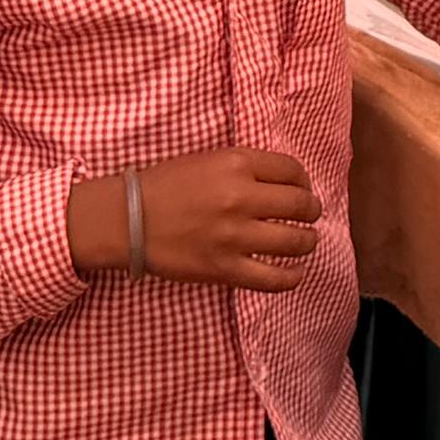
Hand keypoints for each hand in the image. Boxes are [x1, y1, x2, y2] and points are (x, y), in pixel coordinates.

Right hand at [68, 149, 319, 292]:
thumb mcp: (208, 160)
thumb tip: (283, 182)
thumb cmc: (165, 185)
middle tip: (310, 215)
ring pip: (295, 241)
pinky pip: (273, 279)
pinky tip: (295, 272)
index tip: (302, 189)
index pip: (292, 170)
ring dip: (308, 241)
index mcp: (236, 163)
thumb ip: (245, 168)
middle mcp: (241, 197)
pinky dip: (292, 277)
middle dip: (312, 210)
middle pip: (300, 205)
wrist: (127, 219)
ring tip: (306, 241)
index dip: (304, 181)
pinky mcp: (225, 269)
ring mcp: (235, 236)